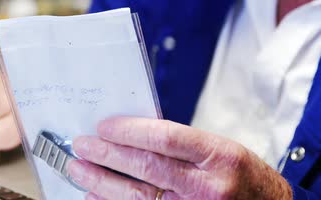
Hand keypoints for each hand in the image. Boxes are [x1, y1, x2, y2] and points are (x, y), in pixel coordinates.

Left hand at [67, 117, 292, 199]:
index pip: (166, 138)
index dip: (130, 131)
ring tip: (79, 169)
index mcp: (219, 156)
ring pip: (138, 196)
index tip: (104, 126)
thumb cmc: (241, 177)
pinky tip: (94, 196)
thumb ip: (180, 144)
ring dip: (102, 182)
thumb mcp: (220, 150)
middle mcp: (208, 187)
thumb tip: (129, 135)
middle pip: (147, 167)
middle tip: (82, 145)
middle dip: (107, 155)